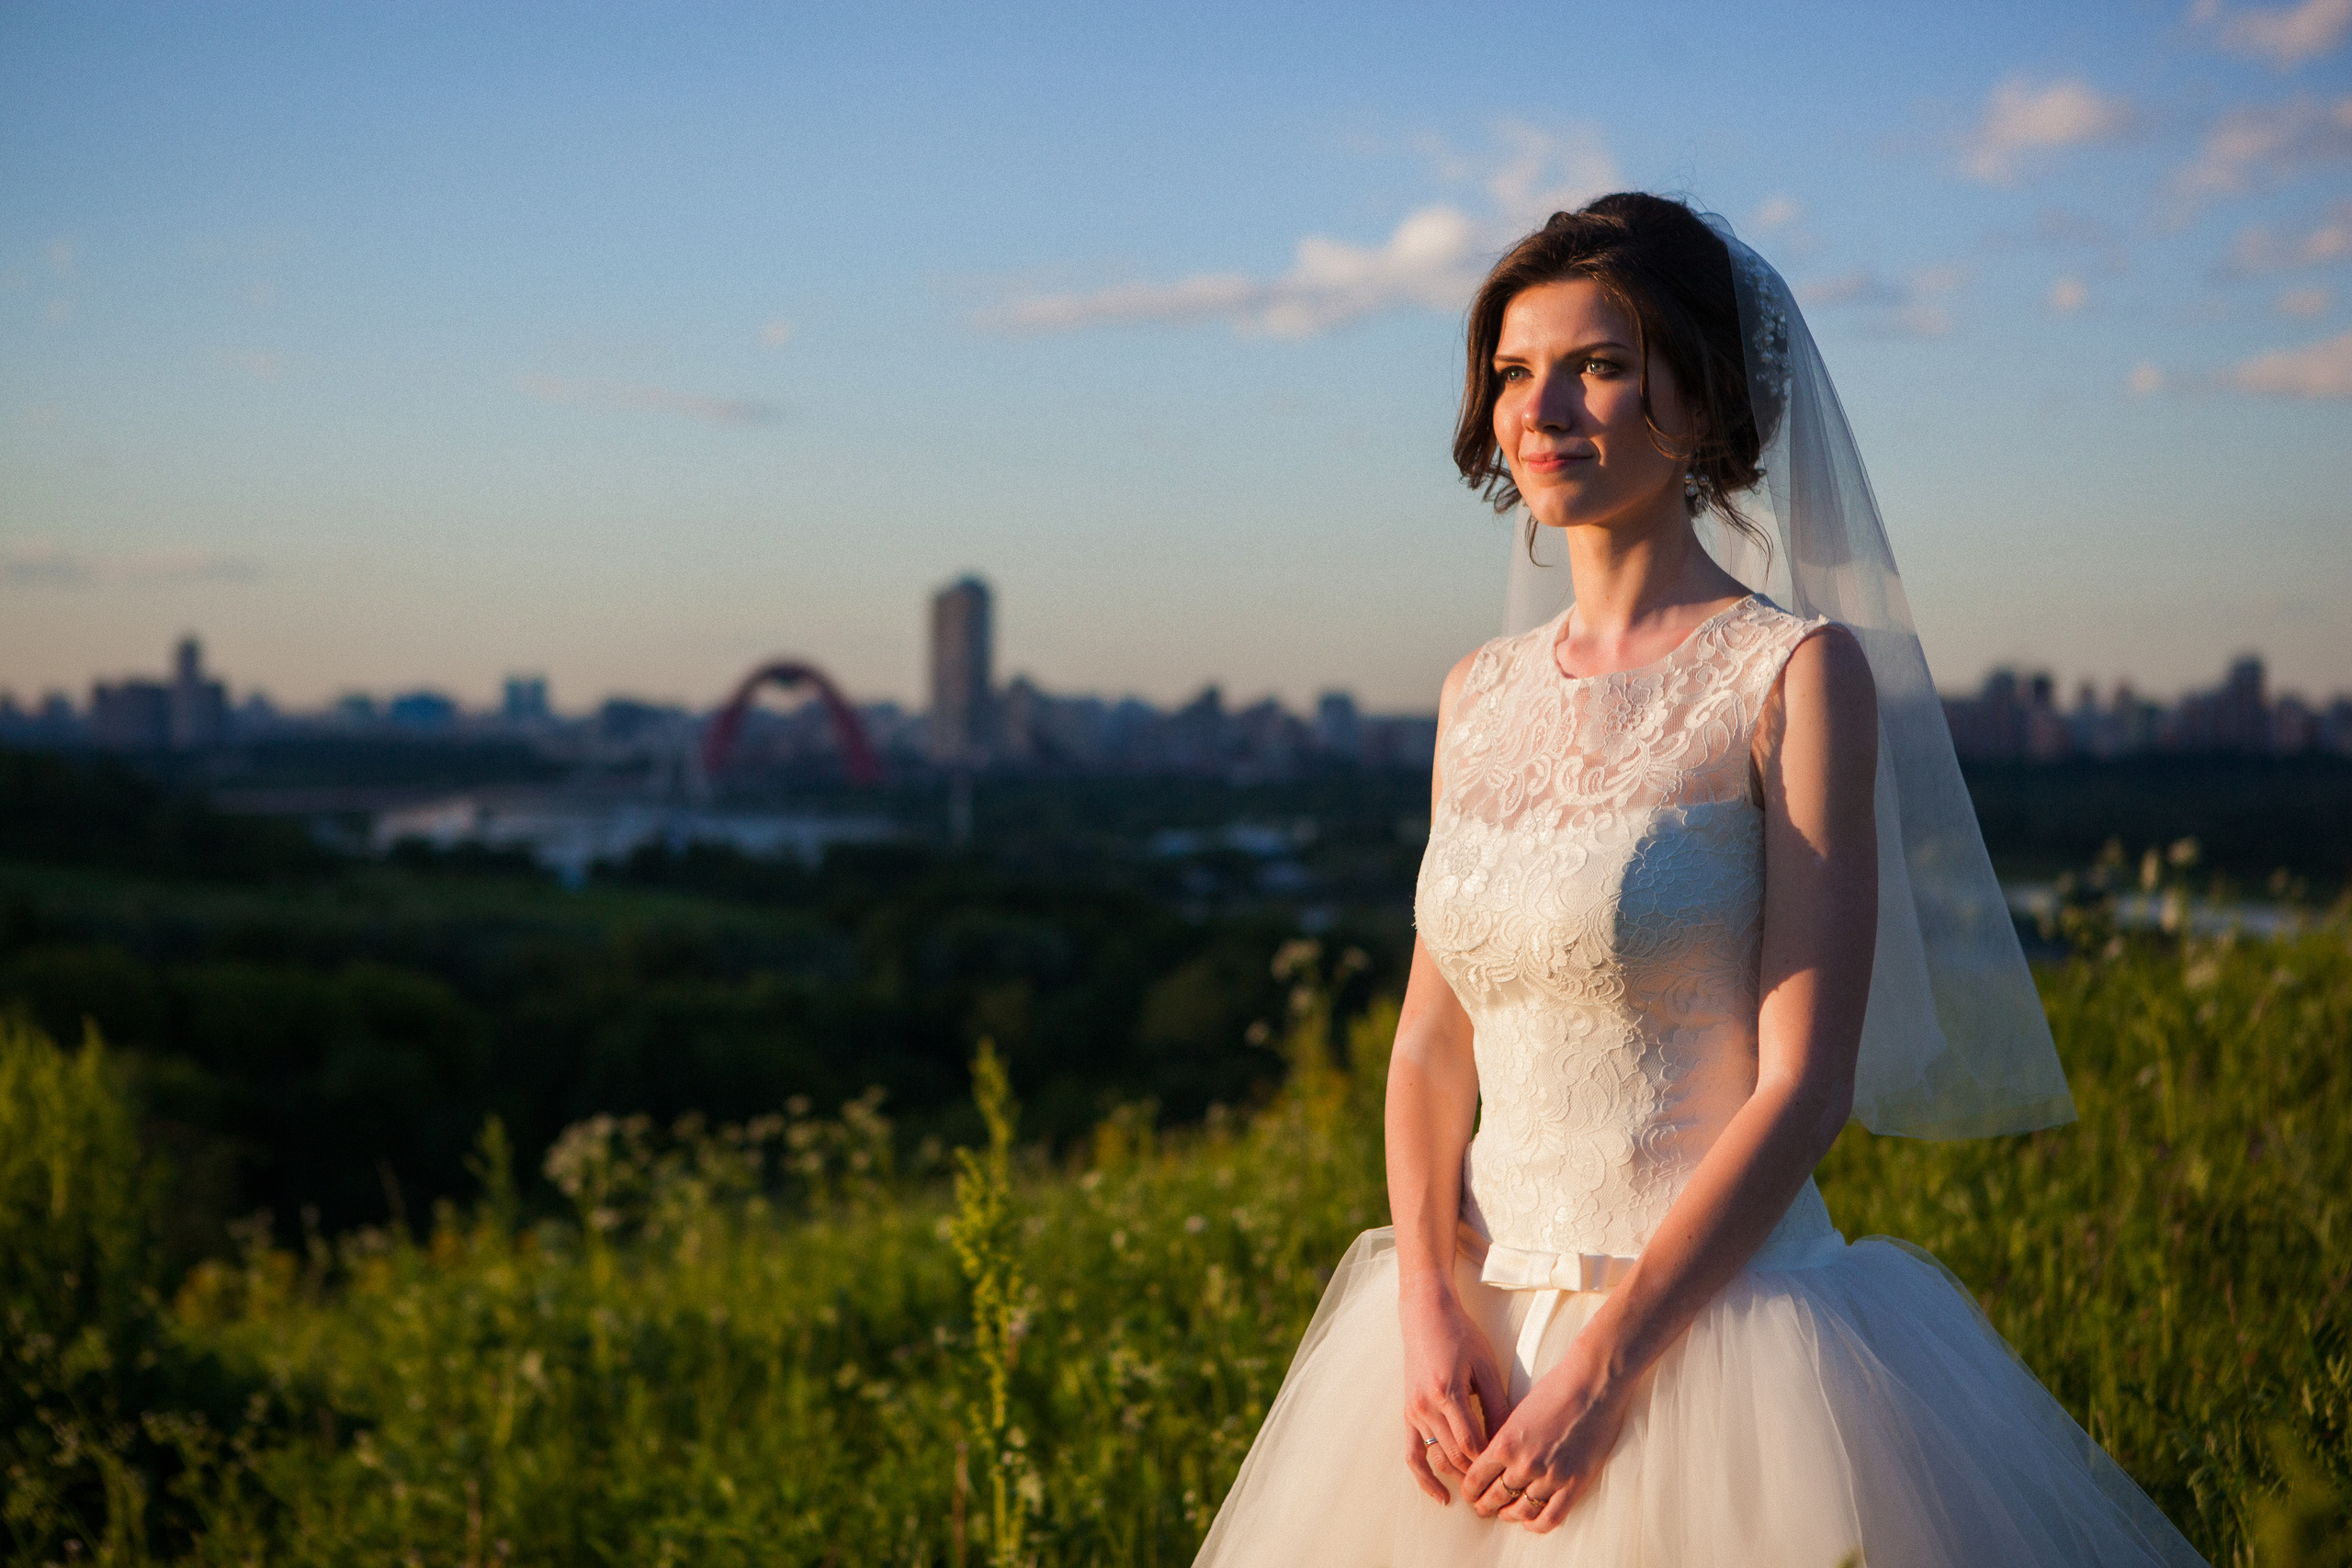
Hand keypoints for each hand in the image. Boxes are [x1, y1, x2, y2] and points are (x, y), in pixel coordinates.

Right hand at [1398, 1279, 1509, 1503]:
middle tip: (1503, 1489)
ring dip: (1458, 1477)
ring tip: (1481, 1494)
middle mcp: (1427, 1406)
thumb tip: (1511, 1441)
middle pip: (1454, 1456)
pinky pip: (1413, 1454)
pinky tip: (1441, 1497)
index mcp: (1448, 1392)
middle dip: (1478, 1476)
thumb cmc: (1460, 1335)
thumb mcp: (1486, 1366)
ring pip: (1437, 1458)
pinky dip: (1425, 1479)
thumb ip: (1497, 1404)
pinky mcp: (1408, 1414)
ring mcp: (1414, 1412)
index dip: (1491, 1462)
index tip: (1511, 1471)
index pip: (1472, 1443)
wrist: (1425, 1315)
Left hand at [1459, 1328, 1632, 1531]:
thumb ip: (1506, 1439)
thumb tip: (1494, 1461)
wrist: (1593, 1384)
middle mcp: (1524, 1464)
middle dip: (1485, 1506)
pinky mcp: (1575, 1484)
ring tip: (1505, 1514)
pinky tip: (1530, 1522)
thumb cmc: (1556, 1389)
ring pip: (1520, 1510)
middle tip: (1483, 1508)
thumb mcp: (1518, 1413)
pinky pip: (1551, 1517)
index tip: (1470, 1493)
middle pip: (1495, 1497)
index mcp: (1505, 1443)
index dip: (1470, 1490)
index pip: (1476, 1479)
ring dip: (1509, 1515)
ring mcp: (1550, 1477)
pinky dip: (1536, 1524)